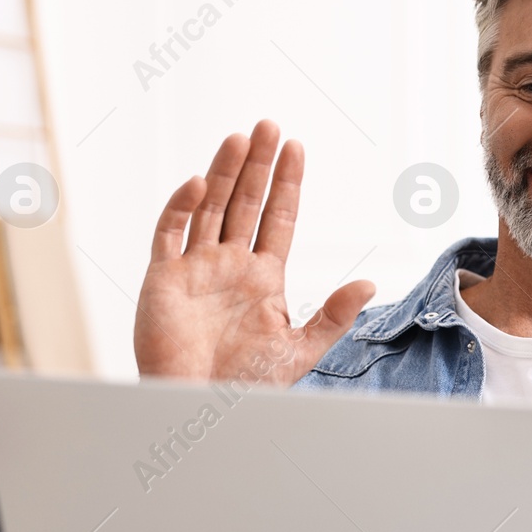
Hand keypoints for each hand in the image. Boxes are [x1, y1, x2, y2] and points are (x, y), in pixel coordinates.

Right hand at [134, 119, 374, 383]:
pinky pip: (170, 233)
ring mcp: (194, 267)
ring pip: (211, 207)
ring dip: (225, 173)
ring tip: (241, 138)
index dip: (286, 183)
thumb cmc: (247, 382)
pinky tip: (202, 184)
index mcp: (262, 277)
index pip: (278, 218)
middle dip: (258, 165)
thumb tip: (369, 285)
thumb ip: (333, 316)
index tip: (295, 148)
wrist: (201, 405)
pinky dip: (183, 207)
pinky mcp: (162, 277)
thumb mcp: (301, 348)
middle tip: (269, 126)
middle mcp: (229, 264)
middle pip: (245, 202)